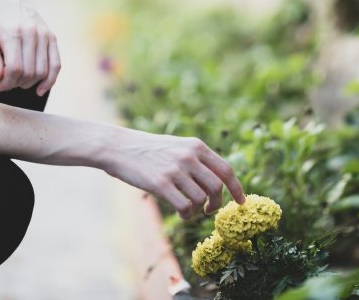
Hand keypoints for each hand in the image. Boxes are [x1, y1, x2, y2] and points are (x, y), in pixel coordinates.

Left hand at [0, 0, 61, 95]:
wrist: (8, 1)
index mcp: (13, 33)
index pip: (14, 68)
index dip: (6, 83)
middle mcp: (31, 33)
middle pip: (29, 72)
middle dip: (16, 84)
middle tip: (6, 83)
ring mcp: (44, 34)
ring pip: (42, 71)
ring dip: (30, 83)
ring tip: (18, 82)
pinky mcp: (52, 37)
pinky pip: (56, 64)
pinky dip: (50, 80)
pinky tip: (41, 90)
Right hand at [101, 127, 245, 219]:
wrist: (118, 147)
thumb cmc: (147, 149)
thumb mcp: (176, 145)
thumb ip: (196, 159)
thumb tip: (218, 181)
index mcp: (195, 146)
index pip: (226, 169)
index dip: (236, 188)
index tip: (241, 201)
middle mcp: (188, 156)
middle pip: (216, 187)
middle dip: (217, 203)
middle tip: (209, 210)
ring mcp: (175, 170)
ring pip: (201, 199)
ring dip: (198, 210)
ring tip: (188, 209)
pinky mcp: (161, 184)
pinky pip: (184, 206)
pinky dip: (186, 214)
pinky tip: (180, 211)